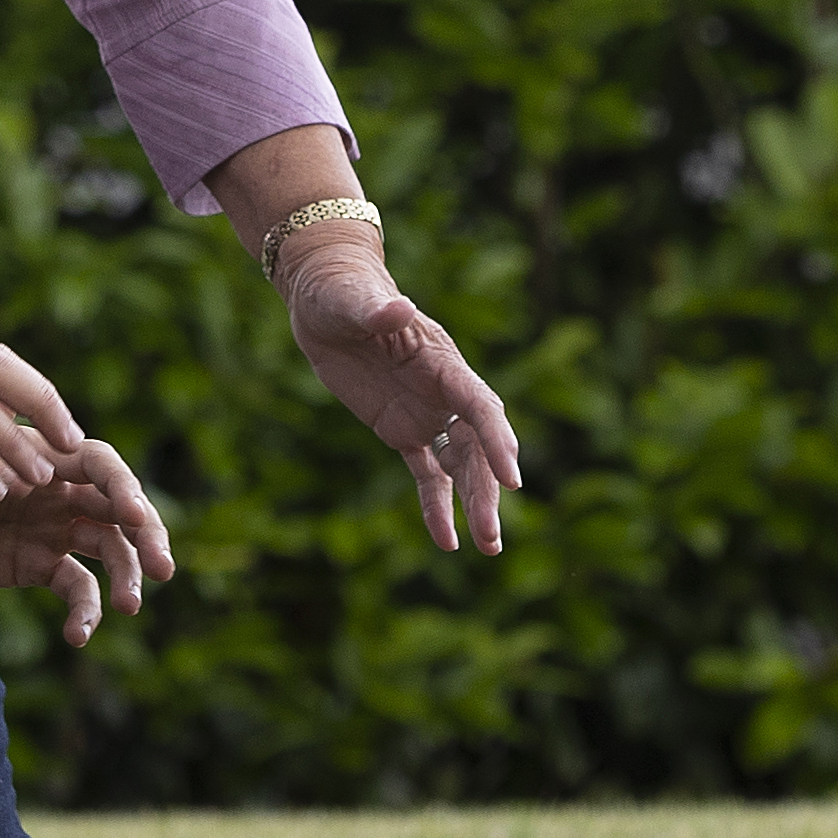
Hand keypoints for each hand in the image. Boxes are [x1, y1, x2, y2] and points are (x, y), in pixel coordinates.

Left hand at [0, 437, 174, 647]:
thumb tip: (38, 477)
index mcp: (46, 455)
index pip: (100, 464)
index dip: (124, 487)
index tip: (135, 515)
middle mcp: (62, 490)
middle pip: (121, 509)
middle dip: (147, 536)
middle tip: (162, 568)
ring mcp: (56, 530)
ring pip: (111, 550)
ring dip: (128, 577)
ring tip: (129, 606)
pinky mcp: (42, 566)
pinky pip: (78, 589)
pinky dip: (86, 612)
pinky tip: (78, 636)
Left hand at [280, 240, 522, 553]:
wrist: (325, 300)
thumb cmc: (341, 291)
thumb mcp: (352, 299)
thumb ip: (378, 309)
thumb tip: (398, 309)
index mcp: (442, 362)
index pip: (480, 407)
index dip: (497, 442)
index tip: (513, 479)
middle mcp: (443, 392)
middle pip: (476, 448)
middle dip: (486, 490)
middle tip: (491, 535)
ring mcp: (425, 413)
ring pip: (459, 466)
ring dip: (472, 504)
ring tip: (484, 547)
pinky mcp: (402, 429)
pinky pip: (426, 474)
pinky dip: (436, 506)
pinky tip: (447, 543)